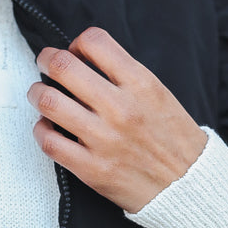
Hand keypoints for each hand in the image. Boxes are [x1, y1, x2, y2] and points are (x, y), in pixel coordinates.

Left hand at [26, 27, 206, 213]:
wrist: (190, 186)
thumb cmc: (173, 139)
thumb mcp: (159, 94)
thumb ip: (124, 75)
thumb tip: (83, 58)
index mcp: (141, 84)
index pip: (94, 42)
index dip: (78, 43)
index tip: (76, 52)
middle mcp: (121, 108)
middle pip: (63, 66)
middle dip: (46, 60)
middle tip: (45, 63)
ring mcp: (104, 140)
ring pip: (48, 102)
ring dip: (38, 94)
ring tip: (41, 95)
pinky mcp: (92, 169)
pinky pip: (49, 141)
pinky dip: (41, 129)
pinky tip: (48, 127)